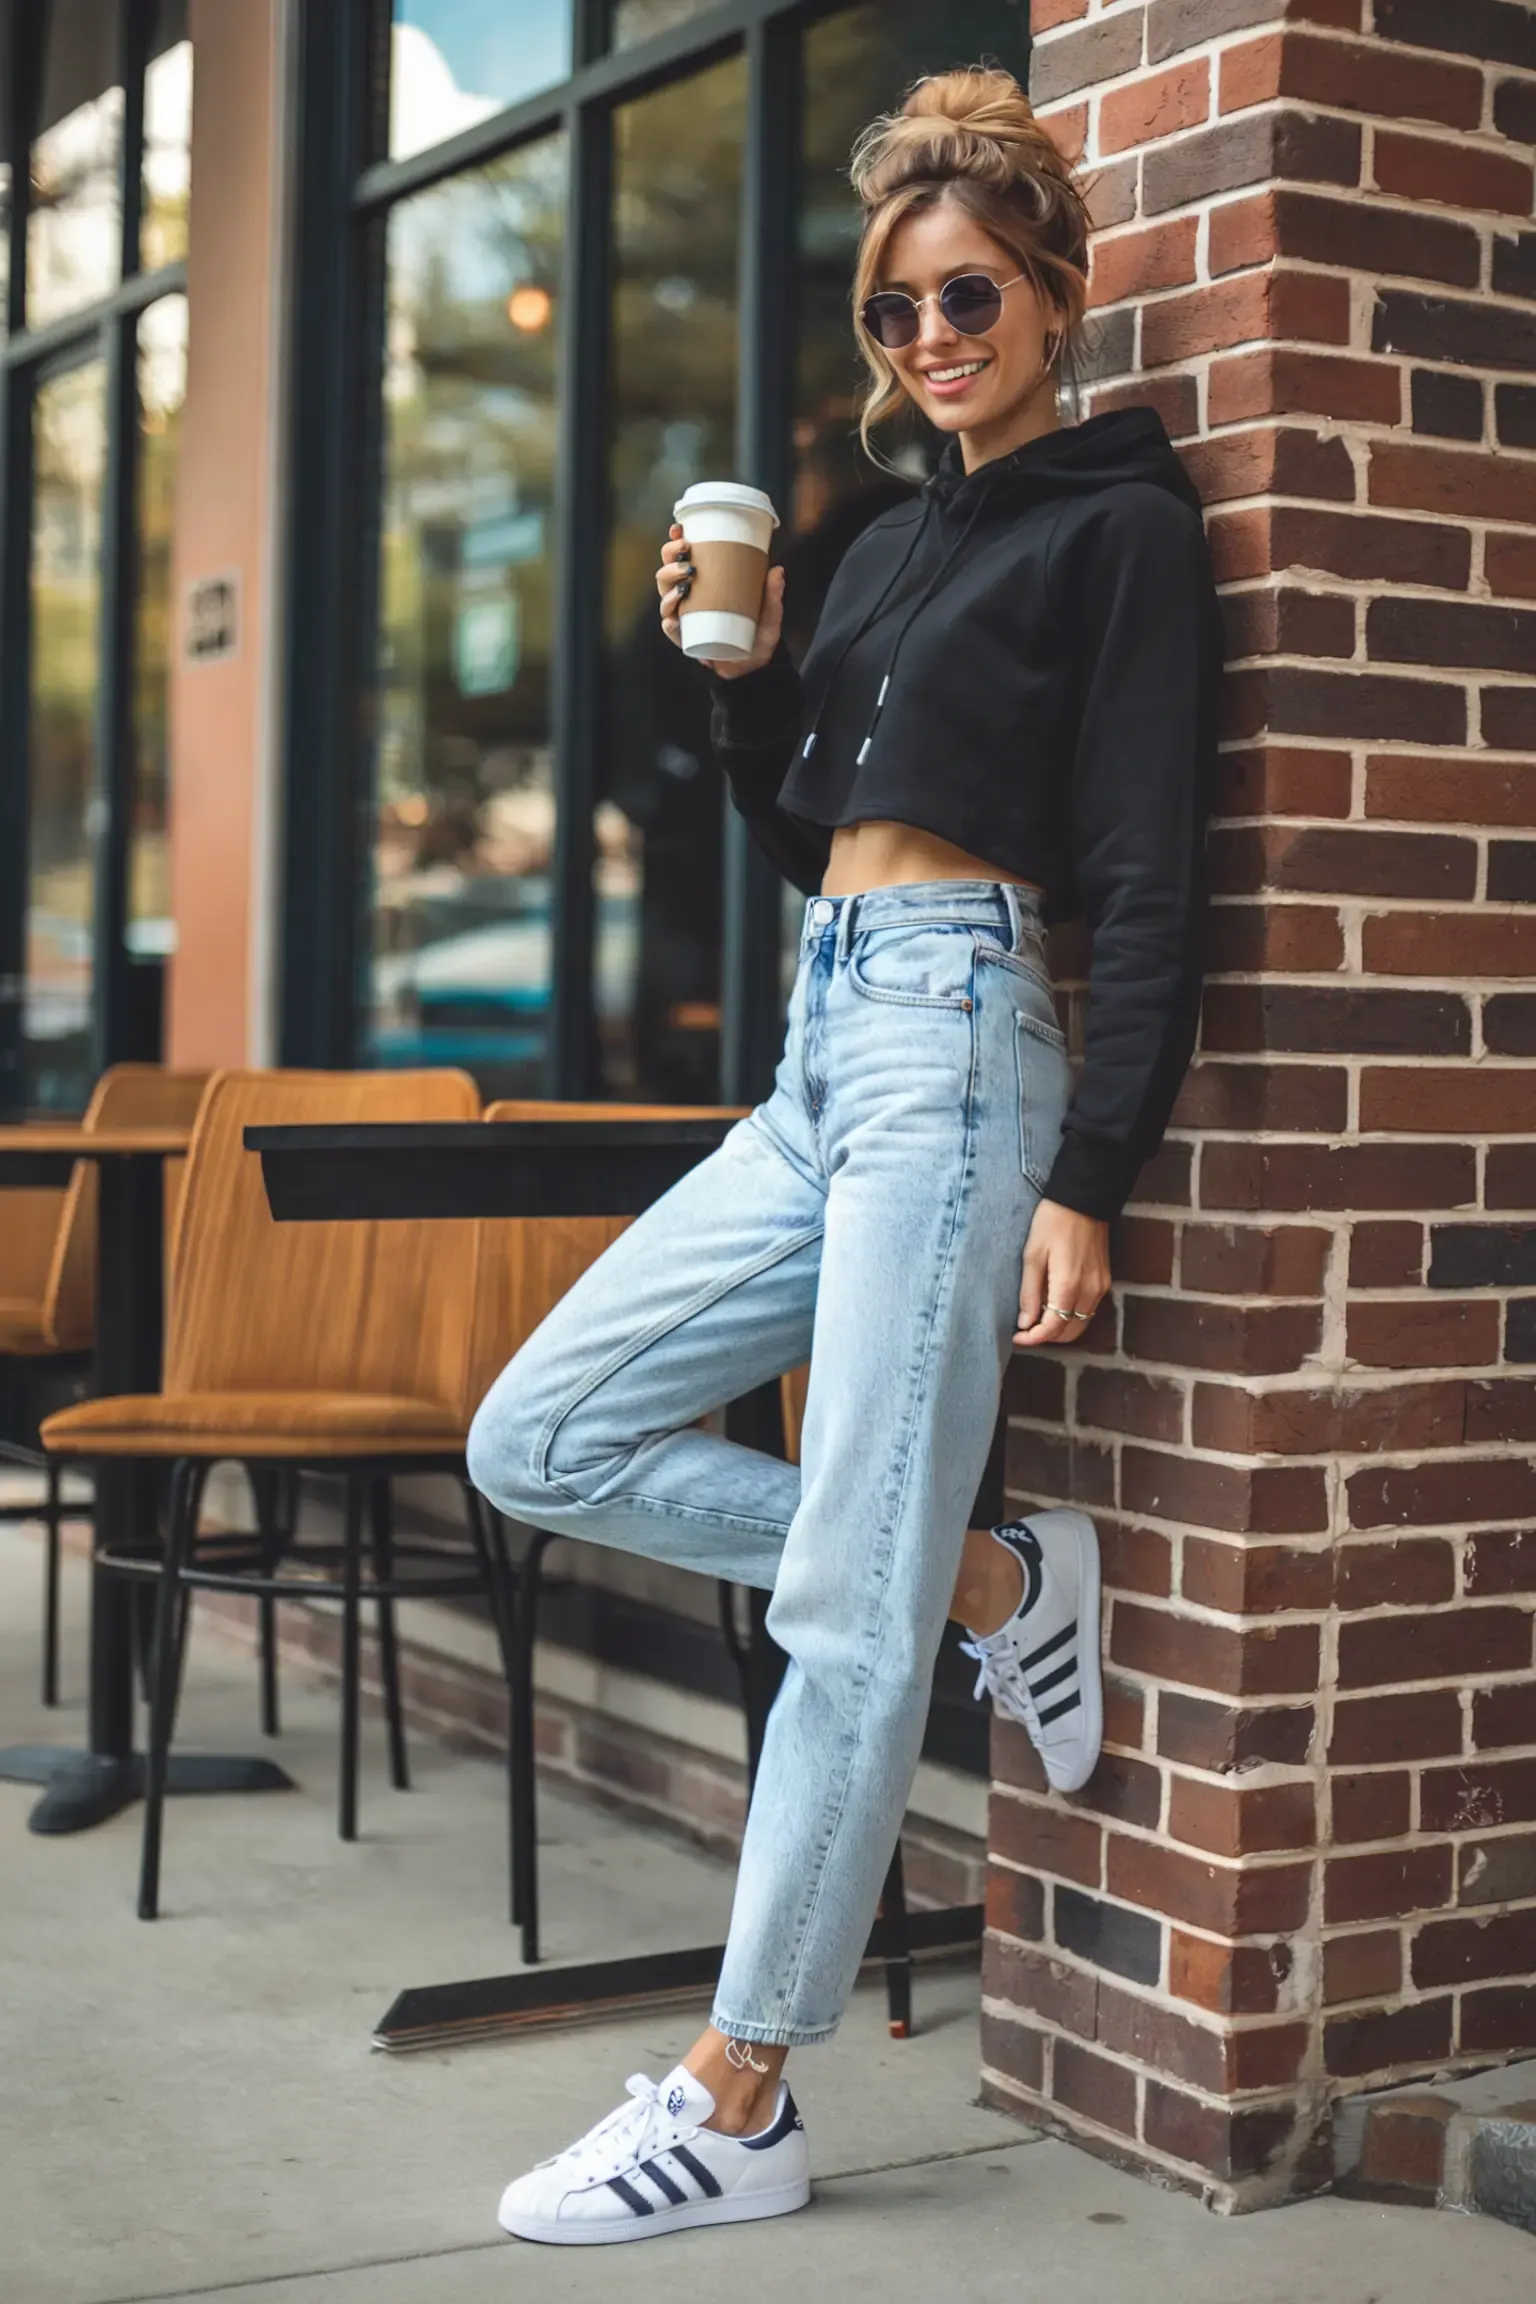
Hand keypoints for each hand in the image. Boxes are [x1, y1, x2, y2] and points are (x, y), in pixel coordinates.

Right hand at [655, 523, 784, 677]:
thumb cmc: (758, 633)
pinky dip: (670, 624)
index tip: (679, 529)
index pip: (682, 556)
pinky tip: (674, 620)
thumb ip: (772, 594)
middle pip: (667, 573)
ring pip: (665, 598)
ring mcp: (684, 617)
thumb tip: (778, 570)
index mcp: (703, 582)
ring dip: (669, 588)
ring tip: (684, 584)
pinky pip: (671, 630)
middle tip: (686, 554)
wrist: (754, 665)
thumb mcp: (769, 613)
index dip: (675, 540)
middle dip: (670, 560)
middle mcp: (688, 597)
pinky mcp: (685, 639)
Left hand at [1014, 1200, 1110, 1348]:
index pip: (1053, 1328)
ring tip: (1038, 1318)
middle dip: (1047, 1336)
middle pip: (1071, 1331)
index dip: (1033, 1338)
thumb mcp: (1032, 1255)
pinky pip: (1089, 1309)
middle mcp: (1090, 1291)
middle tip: (1025, 1329)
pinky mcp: (1105, 1279)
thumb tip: (1025, 1323)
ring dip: (1061, 1327)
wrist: (1084, 1199)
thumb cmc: (1053, 1222)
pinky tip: (1056, 1305)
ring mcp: (1101, 1286)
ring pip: (1082, 1323)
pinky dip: (1073, 1315)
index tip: (1017, 1336)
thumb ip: (1029, 1292)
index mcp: (1069, 1286)